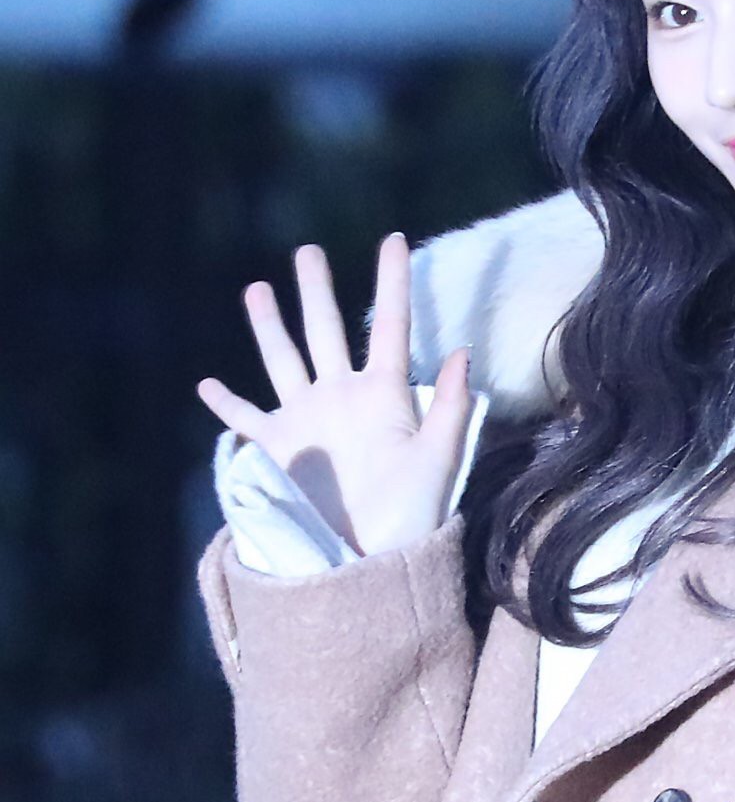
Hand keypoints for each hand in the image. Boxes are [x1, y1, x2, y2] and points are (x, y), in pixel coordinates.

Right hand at [197, 233, 472, 556]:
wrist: (372, 561)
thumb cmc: (414, 516)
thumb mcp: (437, 459)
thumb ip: (447, 406)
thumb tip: (461, 350)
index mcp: (384, 394)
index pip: (390, 326)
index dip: (392, 282)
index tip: (394, 240)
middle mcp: (342, 398)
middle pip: (324, 331)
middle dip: (316, 290)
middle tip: (308, 251)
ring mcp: (307, 421)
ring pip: (283, 360)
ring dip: (269, 326)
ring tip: (257, 288)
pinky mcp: (279, 450)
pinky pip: (246, 421)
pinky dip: (224, 405)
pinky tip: (207, 385)